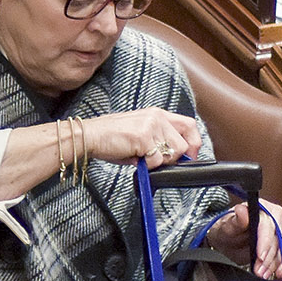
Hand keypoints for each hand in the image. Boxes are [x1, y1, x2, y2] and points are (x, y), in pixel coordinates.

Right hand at [82, 108, 202, 168]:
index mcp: (158, 114)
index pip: (189, 125)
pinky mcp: (143, 138)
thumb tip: (176, 158)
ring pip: (172, 153)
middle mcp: (157, 117)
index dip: (194, 143)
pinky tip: (135, 158)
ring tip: (143, 158)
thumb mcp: (140, 133)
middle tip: (158, 161)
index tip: (190, 156)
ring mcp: (151, 126)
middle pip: (184, 144)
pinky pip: (156, 160)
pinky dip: (147, 166)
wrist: (88, 135)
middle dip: (174, 158)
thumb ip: (159, 141)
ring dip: (159, 162)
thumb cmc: (111, 137)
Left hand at [205, 195, 281, 280]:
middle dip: (269, 257)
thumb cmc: (229, 229)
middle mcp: (277, 217)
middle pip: (278, 238)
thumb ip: (236, 220)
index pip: (269, 224)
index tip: (260, 256)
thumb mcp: (227, 225)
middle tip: (259, 270)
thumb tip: (242, 211)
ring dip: (275, 263)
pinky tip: (278, 272)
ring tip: (263, 274)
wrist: (230, 239)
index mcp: (264, 208)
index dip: (266, 241)